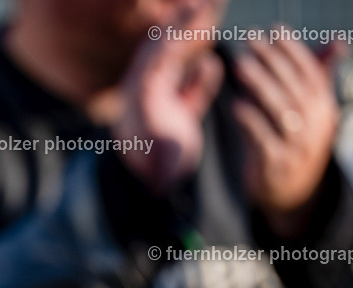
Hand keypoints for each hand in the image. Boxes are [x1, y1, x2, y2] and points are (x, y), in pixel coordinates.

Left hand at [109, 0, 226, 194]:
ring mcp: (157, 110)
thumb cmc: (157, 180)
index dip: (178, 32)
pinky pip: (182, 92)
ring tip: (211, 22)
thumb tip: (175, 146)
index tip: (198, 11)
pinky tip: (212, 66)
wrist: (148, 202)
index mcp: (140, 101)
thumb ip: (168, 151)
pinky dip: (197, 78)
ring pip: (171, 68)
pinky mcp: (169, 125)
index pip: (158, 56)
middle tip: (205, 3)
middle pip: (160, 53)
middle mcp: (144, 101)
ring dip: (190, 45)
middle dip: (182, 26)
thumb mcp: (161, 163)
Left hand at [232, 33, 343, 238]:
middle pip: (294, 89)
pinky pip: (263, 141)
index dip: (294, 50)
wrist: (290, 194)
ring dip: (259, 86)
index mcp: (324, 109)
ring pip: (279, 112)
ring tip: (239, 65)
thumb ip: (319, 76)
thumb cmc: (295, 141)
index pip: (311, 73)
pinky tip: (236, 105)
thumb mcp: (310, 111)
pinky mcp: (275, 167)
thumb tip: (342, 41)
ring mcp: (297, 149)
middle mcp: (315, 128)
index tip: (275, 29)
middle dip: (272, 61)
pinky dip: (251, 122)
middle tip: (250, 40)